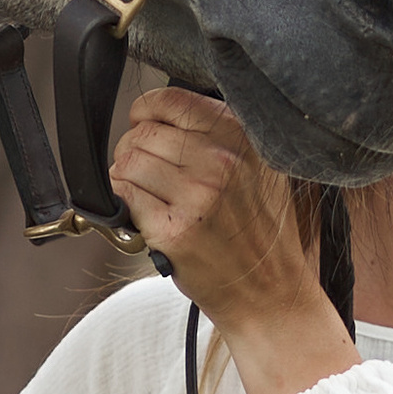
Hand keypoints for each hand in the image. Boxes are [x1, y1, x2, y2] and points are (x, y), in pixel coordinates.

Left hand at [109, 92, 355, 393]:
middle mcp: (222, 161)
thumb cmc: (258, 232)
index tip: (147, 128)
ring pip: (127, 161)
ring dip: (126, 178)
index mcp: (242, 136)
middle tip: (148, 174)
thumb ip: (220, 135)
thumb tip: (160, 112)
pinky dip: (124, 204)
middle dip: (133, 150)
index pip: (169, 100)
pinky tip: (146, 216)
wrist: (269, 293)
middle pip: (142, 132)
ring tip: (148, 196)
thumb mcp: (259, 168)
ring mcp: (198, 195)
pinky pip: (123, 195)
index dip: (147, 113)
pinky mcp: (174, 229)